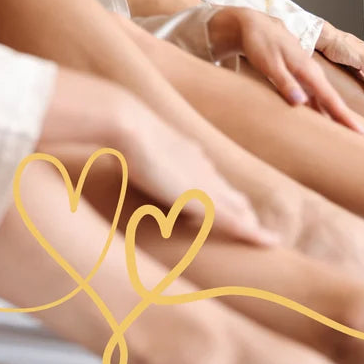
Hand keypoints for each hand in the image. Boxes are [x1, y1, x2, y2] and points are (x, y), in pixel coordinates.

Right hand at [40, 70, 278, 247]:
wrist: (124, 122)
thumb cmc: (114, 127)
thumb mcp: (117, 142)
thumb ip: (116, 150)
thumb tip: (96, 149)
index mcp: (180, 149)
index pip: (203, 174)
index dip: (213, 189)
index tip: (222, 200)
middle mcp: (198, 163)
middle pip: (226, 189)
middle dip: (239, 206)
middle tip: (252, 222)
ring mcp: (203, 179)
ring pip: (235, 204)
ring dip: (248, 220)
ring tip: (262, 235)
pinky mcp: (204, 196)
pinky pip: (237, 218)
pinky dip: (252, 231)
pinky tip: (267, 241)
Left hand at [211, 8, 363, 132]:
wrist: (254, 25)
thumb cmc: (260, 43)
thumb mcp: (269, 64)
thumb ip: (285, 83)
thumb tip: (300, 102)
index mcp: (307, 70)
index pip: (330, 97)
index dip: (344, 116)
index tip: (359, 132)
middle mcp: (311, 72)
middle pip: (331, 100)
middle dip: (344, 118)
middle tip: (359, 139)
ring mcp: (305, 72)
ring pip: (323, 97)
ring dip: (333, 113)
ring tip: (344, 132)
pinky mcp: (298, 74)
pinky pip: (313, 93)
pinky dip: (319, 105)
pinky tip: (320, 116)